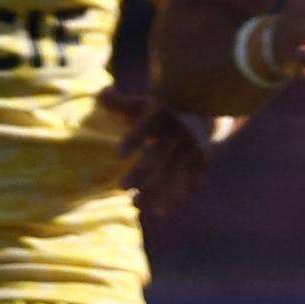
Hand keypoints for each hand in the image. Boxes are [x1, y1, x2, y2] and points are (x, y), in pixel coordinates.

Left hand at [103, 86, 224, 216]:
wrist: (205, 106)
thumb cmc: (162, 109)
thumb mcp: (143, 103)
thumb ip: (120, 103)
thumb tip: (99, 95)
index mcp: (160, 114)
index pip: (145, 126)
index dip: (133, 139)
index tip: (118, 155)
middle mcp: (177, 130)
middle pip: (158, 154)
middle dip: (141, 172)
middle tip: (120, 188)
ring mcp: (192, 145)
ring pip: (174, 171)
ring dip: (158, 190)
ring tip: (138, 206)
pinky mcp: (202, 157)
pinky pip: (193, 178)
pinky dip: (180, 193)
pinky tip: (166, 208)